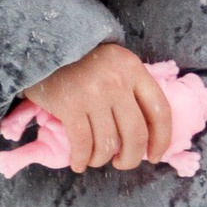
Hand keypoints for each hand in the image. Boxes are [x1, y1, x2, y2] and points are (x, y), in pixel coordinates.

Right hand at [11, 41, 176, 173]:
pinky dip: (82, 159)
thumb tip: (145, 133)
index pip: (160, 111)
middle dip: (131, 158)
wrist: (45, 42)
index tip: (155, 156)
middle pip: (135, 133)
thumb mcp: (115, 63)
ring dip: (101, 159)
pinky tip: (78, 163)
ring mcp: (93, 94)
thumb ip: (132, 88)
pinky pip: (82, 143)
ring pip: (108, 143)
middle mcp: (117, 82)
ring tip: (94, 159)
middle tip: (122, 163)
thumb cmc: (83, 58)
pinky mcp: (70, 105)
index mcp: (134, 70)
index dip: (162, 139)